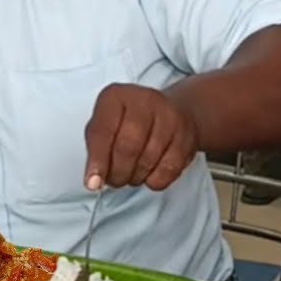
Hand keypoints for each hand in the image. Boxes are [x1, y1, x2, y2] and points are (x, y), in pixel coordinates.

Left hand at [83, 84, 199, 191]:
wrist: (172, 110)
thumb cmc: (128, 122)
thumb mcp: (104, 126)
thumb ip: (96, 150)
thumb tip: (94, 182)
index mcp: (116, 96)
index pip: (103, 132)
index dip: (97, 161)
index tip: (93, 184)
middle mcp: (144, 100)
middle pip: (127, 148)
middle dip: (118, 173)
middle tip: (115, 179)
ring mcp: (169, 115)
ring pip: (147, 160)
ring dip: (136, 177)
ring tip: (132, 172)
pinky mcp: (187, 134)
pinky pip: (168, 170)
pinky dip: (155, 180)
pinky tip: (150, 172)